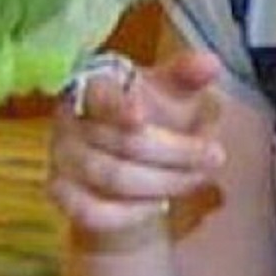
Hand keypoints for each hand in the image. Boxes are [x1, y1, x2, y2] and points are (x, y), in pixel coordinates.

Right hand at [47, 50, 227, 235]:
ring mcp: (61, 158)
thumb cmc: (153, 113)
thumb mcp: (173, 90)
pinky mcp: (60, 194)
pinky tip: (159, 205)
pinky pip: (92, 211)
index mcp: (96, 85)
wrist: (130, 160)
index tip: (141, 117)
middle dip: (175, 153)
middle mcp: (71, 119)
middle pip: (122, 142)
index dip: (118, 106)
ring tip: (197, 179)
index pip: (101, 95)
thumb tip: (210, 63)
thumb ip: (188, 74)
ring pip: (111, 178)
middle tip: (215, 156)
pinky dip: (130, 212)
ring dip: (162, 182)